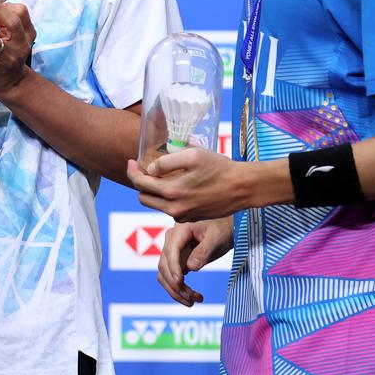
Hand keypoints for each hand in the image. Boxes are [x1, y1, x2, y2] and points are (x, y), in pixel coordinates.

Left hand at [127, 148, 245, 221]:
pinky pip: (170, 209)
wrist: (243, 187)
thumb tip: (150, 170)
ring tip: (160, 176)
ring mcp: (183, 216)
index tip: (131, 161)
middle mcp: (174, 209)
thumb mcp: (192, 155)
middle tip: (144, 168)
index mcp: (172, 192)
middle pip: (143, 198)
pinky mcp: (192, 218)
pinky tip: (176, 185)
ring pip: (156, 205)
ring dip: (153, 192)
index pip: (140, 184)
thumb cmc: (219, 168)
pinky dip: (167, 198)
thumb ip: (166, 162)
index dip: (132, 171)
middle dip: (140, 183)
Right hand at [157, 217, 233, 306]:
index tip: (180, 282)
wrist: (224, 227)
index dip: (173, 267)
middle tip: (192, 299)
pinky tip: (190, 297)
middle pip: (164, 265)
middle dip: (175, 284)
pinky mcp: (176, 260)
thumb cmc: (222, 229)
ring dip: (174, 290)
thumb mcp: (217, 238)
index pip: (171, 251)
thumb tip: (191, 268)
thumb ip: (204, 251)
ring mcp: (172, 251)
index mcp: (180, 229)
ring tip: (192, 302)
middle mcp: (171, 240)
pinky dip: (177, 289)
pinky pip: (170, 277)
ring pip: (164, 274)